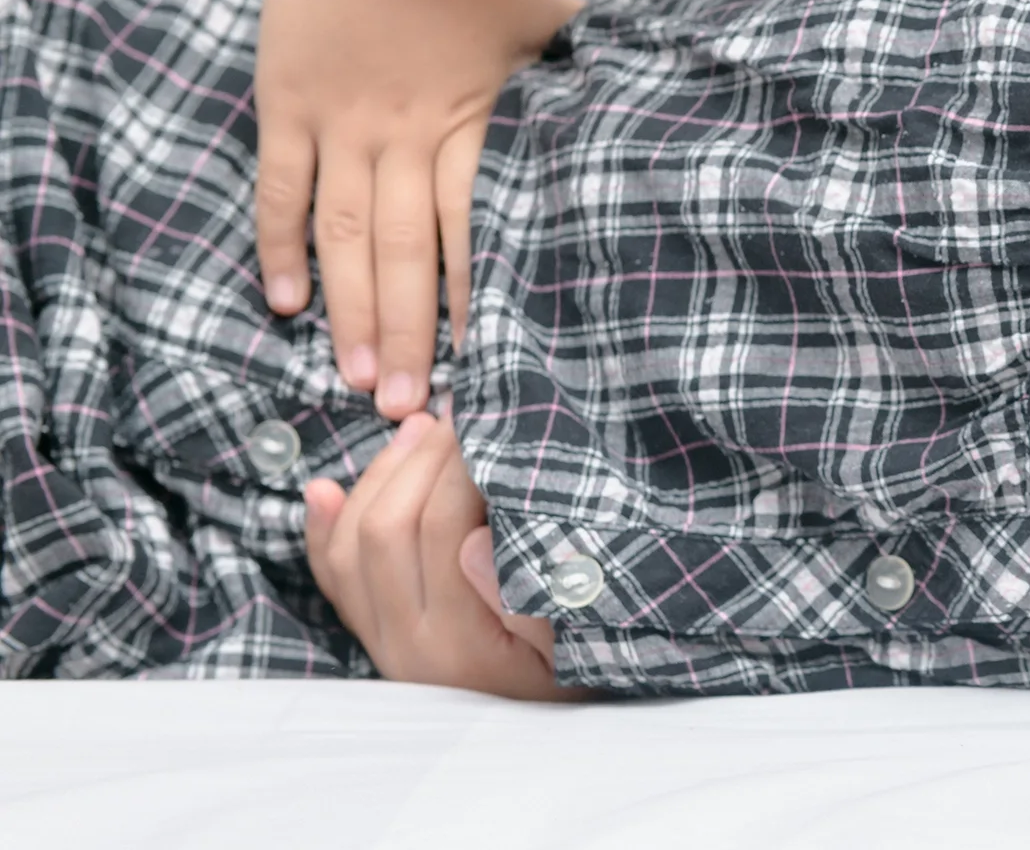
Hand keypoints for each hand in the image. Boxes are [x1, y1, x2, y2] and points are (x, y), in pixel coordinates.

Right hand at [256, 0, 582, 417]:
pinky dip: (281, 248)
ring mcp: (340, 121)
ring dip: (349, 310)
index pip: (470, 231)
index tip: (481, 359)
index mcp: (470, 125)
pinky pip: (281, 190)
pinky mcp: (289, 101)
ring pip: (341, 237)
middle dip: (408, 334)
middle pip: (404, 253)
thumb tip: (657, 73)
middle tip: (408, 406)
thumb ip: (589, 62)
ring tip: (356, 376)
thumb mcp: (548, 19)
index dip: (471, 299)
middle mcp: (403, 135)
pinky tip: (285, 303)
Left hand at [304, 411, 587, 700]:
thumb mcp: (578, 644)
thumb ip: (534, 598)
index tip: (490, 424)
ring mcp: (384, 645)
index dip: (458, 465)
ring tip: (418, 430)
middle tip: (457, 415)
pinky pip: (332, 580)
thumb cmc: (582, 676)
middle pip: (385, 529)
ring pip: (350, 546)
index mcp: (462, 644)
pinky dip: (323, 528)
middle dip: (418, 459)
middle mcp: (408, 647)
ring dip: (379, 477)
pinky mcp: (375, 640)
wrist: (550, 739)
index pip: (440, 529)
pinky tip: (328, 488)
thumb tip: (470, 541)